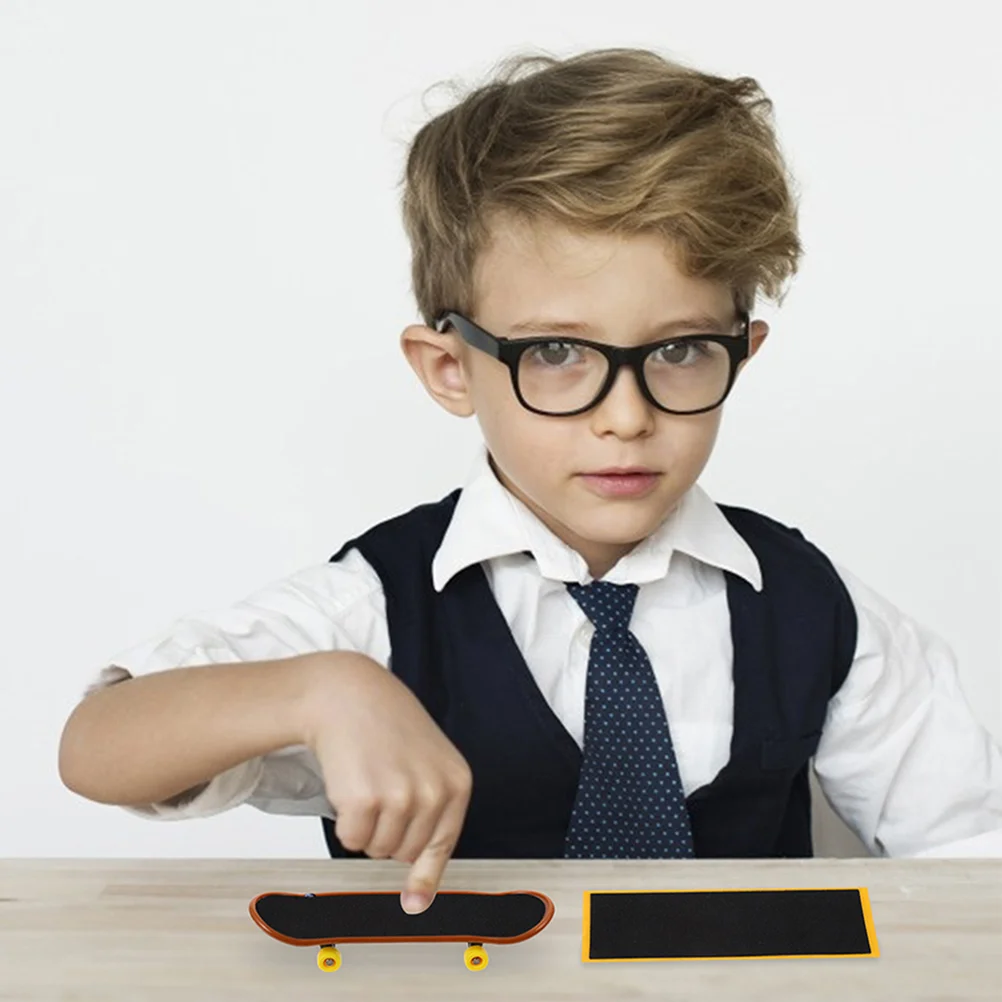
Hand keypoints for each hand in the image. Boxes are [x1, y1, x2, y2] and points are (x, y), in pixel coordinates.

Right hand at [300, 652, 472, 913]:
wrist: (348, 694)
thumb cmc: (386, 728)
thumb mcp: (426, 765)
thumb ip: (430, 820)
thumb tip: (418, 901)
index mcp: (457, 783)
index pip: (443, 846)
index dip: (424, 873)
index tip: (414, 903)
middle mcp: (435, 792)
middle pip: (405, 853)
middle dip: (387, 832)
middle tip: (379, 789)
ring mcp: (402, 796)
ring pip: (377, 850)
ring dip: (365, 826)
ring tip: (366, 781)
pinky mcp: (365, 800)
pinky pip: (350, 841)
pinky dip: (343, 822)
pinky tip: (348, 783)